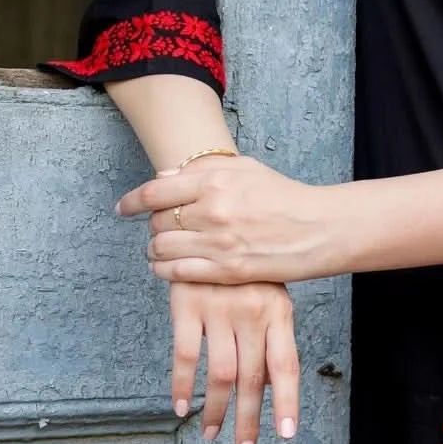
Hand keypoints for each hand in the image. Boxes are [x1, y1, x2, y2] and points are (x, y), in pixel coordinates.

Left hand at [115, 152, 337, 285]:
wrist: (318, 229)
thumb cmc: (285, 197)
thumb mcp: (246, 170)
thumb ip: (202, 171)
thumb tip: (163, 178)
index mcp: (215, 180)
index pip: (155, 192)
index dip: (132, 201)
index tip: (124, 208)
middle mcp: (212, 210)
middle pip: (157, 221)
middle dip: (153, 226)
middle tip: (160, 229)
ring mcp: (218, 243)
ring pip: (162, 249)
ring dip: (155, 251)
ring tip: (161, 250)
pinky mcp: (226, 270)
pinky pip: (177, 273)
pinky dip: (164, 271)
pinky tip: (167, 268)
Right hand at [169, 278, 301, 443]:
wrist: (208, 219)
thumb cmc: (243, 264)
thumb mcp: (267, 291)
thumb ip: (269, 335)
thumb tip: (267, 386)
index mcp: (278, 311)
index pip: (286, 366)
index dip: (286, 402)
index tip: (285, 435)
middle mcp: (251, 313)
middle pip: (253, 379)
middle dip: (249, 421)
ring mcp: (219, 310)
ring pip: (221, 373)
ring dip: (217, 410)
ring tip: (213, 434)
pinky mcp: (187, 305)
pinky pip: (185, 355)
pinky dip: (183, 385)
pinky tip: (182, 406)